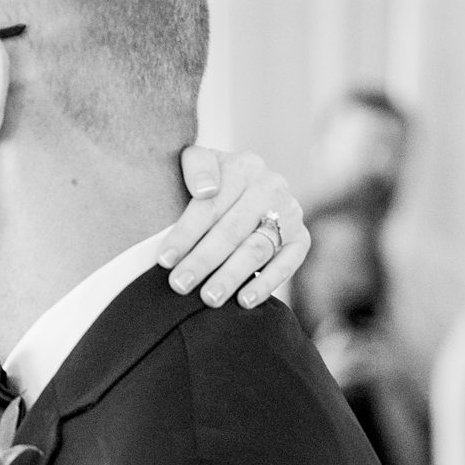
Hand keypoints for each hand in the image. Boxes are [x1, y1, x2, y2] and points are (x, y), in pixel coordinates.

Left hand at [158, 147, 310, 308]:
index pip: (211, 204)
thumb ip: (196, 166)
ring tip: (209, 298)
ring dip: (231, 276)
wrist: (242, 190)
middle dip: (203, 260)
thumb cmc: (207, 183)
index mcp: (243, 166)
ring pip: (256, 249)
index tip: (165, 259)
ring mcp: (289, 213)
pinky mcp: (300, 238)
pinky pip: (286, 264)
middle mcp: (270, 187)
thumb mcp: (196, 162)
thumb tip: (205, 190)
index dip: (186, 233)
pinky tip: (243, 302)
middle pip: (232, 230)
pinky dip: (266, 284)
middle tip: (180, 285)